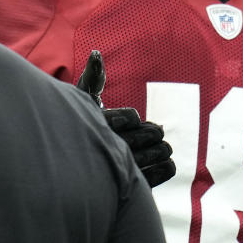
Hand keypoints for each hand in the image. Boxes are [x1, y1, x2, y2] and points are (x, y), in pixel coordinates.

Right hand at [77, 50, 176, 186]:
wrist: (74, 170)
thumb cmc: (81, 127)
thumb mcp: (82, 100)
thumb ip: (92, 79)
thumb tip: (96, 54)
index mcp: (95, 129)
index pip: (118, 121)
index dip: (128, 118)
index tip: (134, 118)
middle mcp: (104, 151)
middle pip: (135, 141)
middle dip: (150, 134)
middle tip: (159, 132)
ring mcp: (116, 172)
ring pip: (145, 160)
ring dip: (160, 152)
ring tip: (165, 149)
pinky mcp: (127, 189)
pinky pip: (151, 180)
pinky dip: (164, 171)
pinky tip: (169, 164)